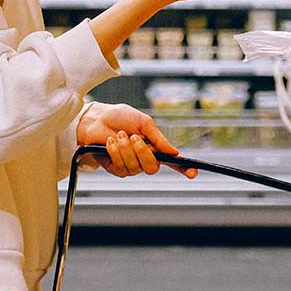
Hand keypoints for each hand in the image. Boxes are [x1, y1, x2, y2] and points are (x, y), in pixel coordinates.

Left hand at [77, 102, 196, 178]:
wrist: (96, 119)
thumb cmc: (119, 117)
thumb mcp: (143, 123)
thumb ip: (158, 138)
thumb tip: (174, 152)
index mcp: (154, 147)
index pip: (172, 162)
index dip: (184, 169)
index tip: (194, 172)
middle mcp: (144, 158)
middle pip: (153, 167)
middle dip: (143, 153)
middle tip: (133, 137)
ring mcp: (130, 165)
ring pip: (135, 167)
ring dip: (126, 149)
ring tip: (119, 135)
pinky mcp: (116, 169)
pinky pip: (121, 167)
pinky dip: (116, 152)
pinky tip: (110, 142)